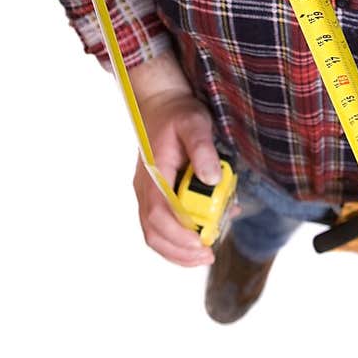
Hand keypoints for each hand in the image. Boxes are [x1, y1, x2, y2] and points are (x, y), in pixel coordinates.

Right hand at [132, 88, 224, 268]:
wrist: (161, 102)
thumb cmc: (178, 112)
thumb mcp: (195, 123)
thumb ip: (202, 149)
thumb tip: (212, 179)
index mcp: (154, 173)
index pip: (159, 215)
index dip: (179, 235)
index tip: (202, 245)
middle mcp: (146, 188)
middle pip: (154, 233)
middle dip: (180, 251)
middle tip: (208, 255)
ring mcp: (148, 193)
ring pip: (155, 233)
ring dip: (179, 250)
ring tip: (205, 252)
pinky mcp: (157, 194)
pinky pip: (163, 224)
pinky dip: (180, 237)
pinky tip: (203, 233)